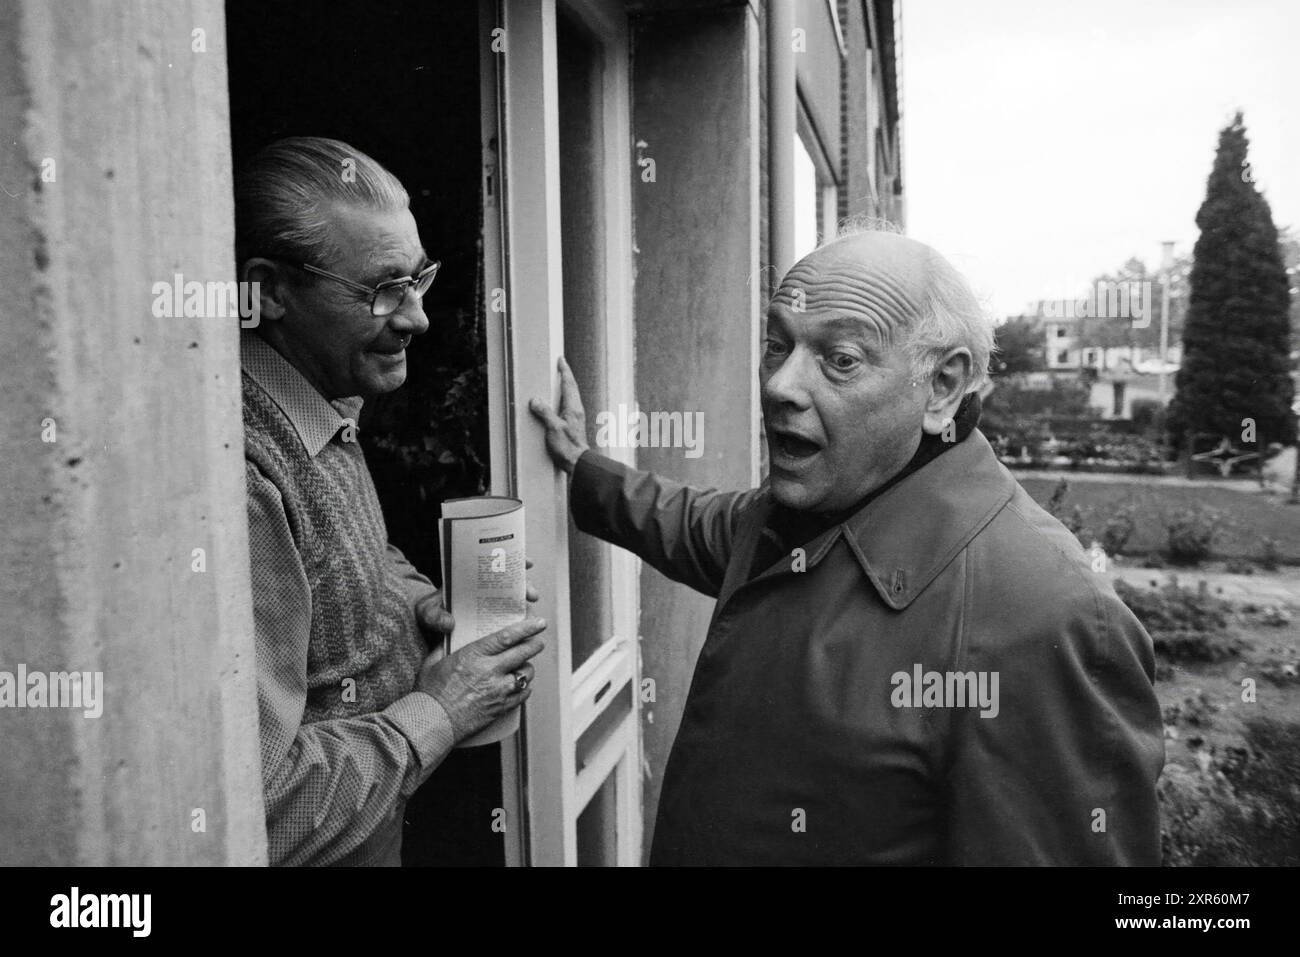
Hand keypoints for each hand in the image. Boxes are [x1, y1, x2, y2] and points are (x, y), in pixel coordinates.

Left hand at [415, 563, 538, 643]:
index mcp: (473, 580)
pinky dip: (520, 624)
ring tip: (529, 614)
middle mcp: (486, 591)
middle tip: (532, 594)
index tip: (527, 562)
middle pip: (512, 583)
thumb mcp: (427, 612)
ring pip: (515, 603)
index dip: (514, 561)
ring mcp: (492, 607)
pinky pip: (510, 622)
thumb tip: (449, 623)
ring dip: (525, 607)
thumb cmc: (429, 614)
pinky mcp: (493, 624)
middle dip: (525, 586)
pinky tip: (526, 629)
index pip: (498, 564)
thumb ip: (435, 616)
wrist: (427, 629)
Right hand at [417, 617, 546, 742]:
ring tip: (523, 666)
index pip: (507, 637)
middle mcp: (490, 671)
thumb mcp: (433, 662)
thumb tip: (451, 634)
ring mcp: (498, 691)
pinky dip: (524, 688)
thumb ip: (445, 646)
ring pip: (526, 674)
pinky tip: (519, 686)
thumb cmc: (429, 693)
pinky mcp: (501, 708)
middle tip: (537, 641)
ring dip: (527, 668)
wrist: (433, 723)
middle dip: (534, 644)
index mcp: (474, 656)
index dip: (526, 627)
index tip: (538, 623)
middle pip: (523, 653)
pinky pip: (522, 695)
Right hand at [529, 356, 589, 473]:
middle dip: (566, 375)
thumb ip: (544, 412)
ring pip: (572, 396)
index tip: (561, 360)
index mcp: (573, 408)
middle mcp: (577, 410)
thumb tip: (536, 400)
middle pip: (572, 388)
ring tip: (561, 379)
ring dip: (566, 385)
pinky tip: (560, 401)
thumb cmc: (567, 447)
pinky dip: (565, 397)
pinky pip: (569, 405)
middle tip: (561, 365)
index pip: (569, 384)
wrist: (578, 462)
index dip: (564, 371)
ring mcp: (576, 417)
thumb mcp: (553, 428)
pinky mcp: (574, 425)